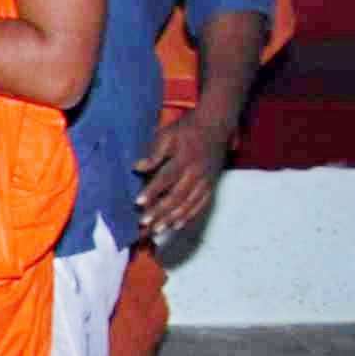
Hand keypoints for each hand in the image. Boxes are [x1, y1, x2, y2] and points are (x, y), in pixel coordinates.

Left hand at [134, 109, 234, 240]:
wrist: (217, 125)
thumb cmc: (186, 129)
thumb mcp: (168, 134)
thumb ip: (155, 152)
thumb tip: (138, 167)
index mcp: (185, 158)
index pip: (167, 177)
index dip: (152, 191)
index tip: (138, 202)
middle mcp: (197, 172)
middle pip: (177, 195)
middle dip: (160, 211)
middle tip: (144, 224)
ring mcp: (206, 180)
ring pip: (189, 204)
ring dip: (172, 218)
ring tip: (157, 230)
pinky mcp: (212, 185)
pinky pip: (201, 204)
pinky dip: (189, 216)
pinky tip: (177, 226)